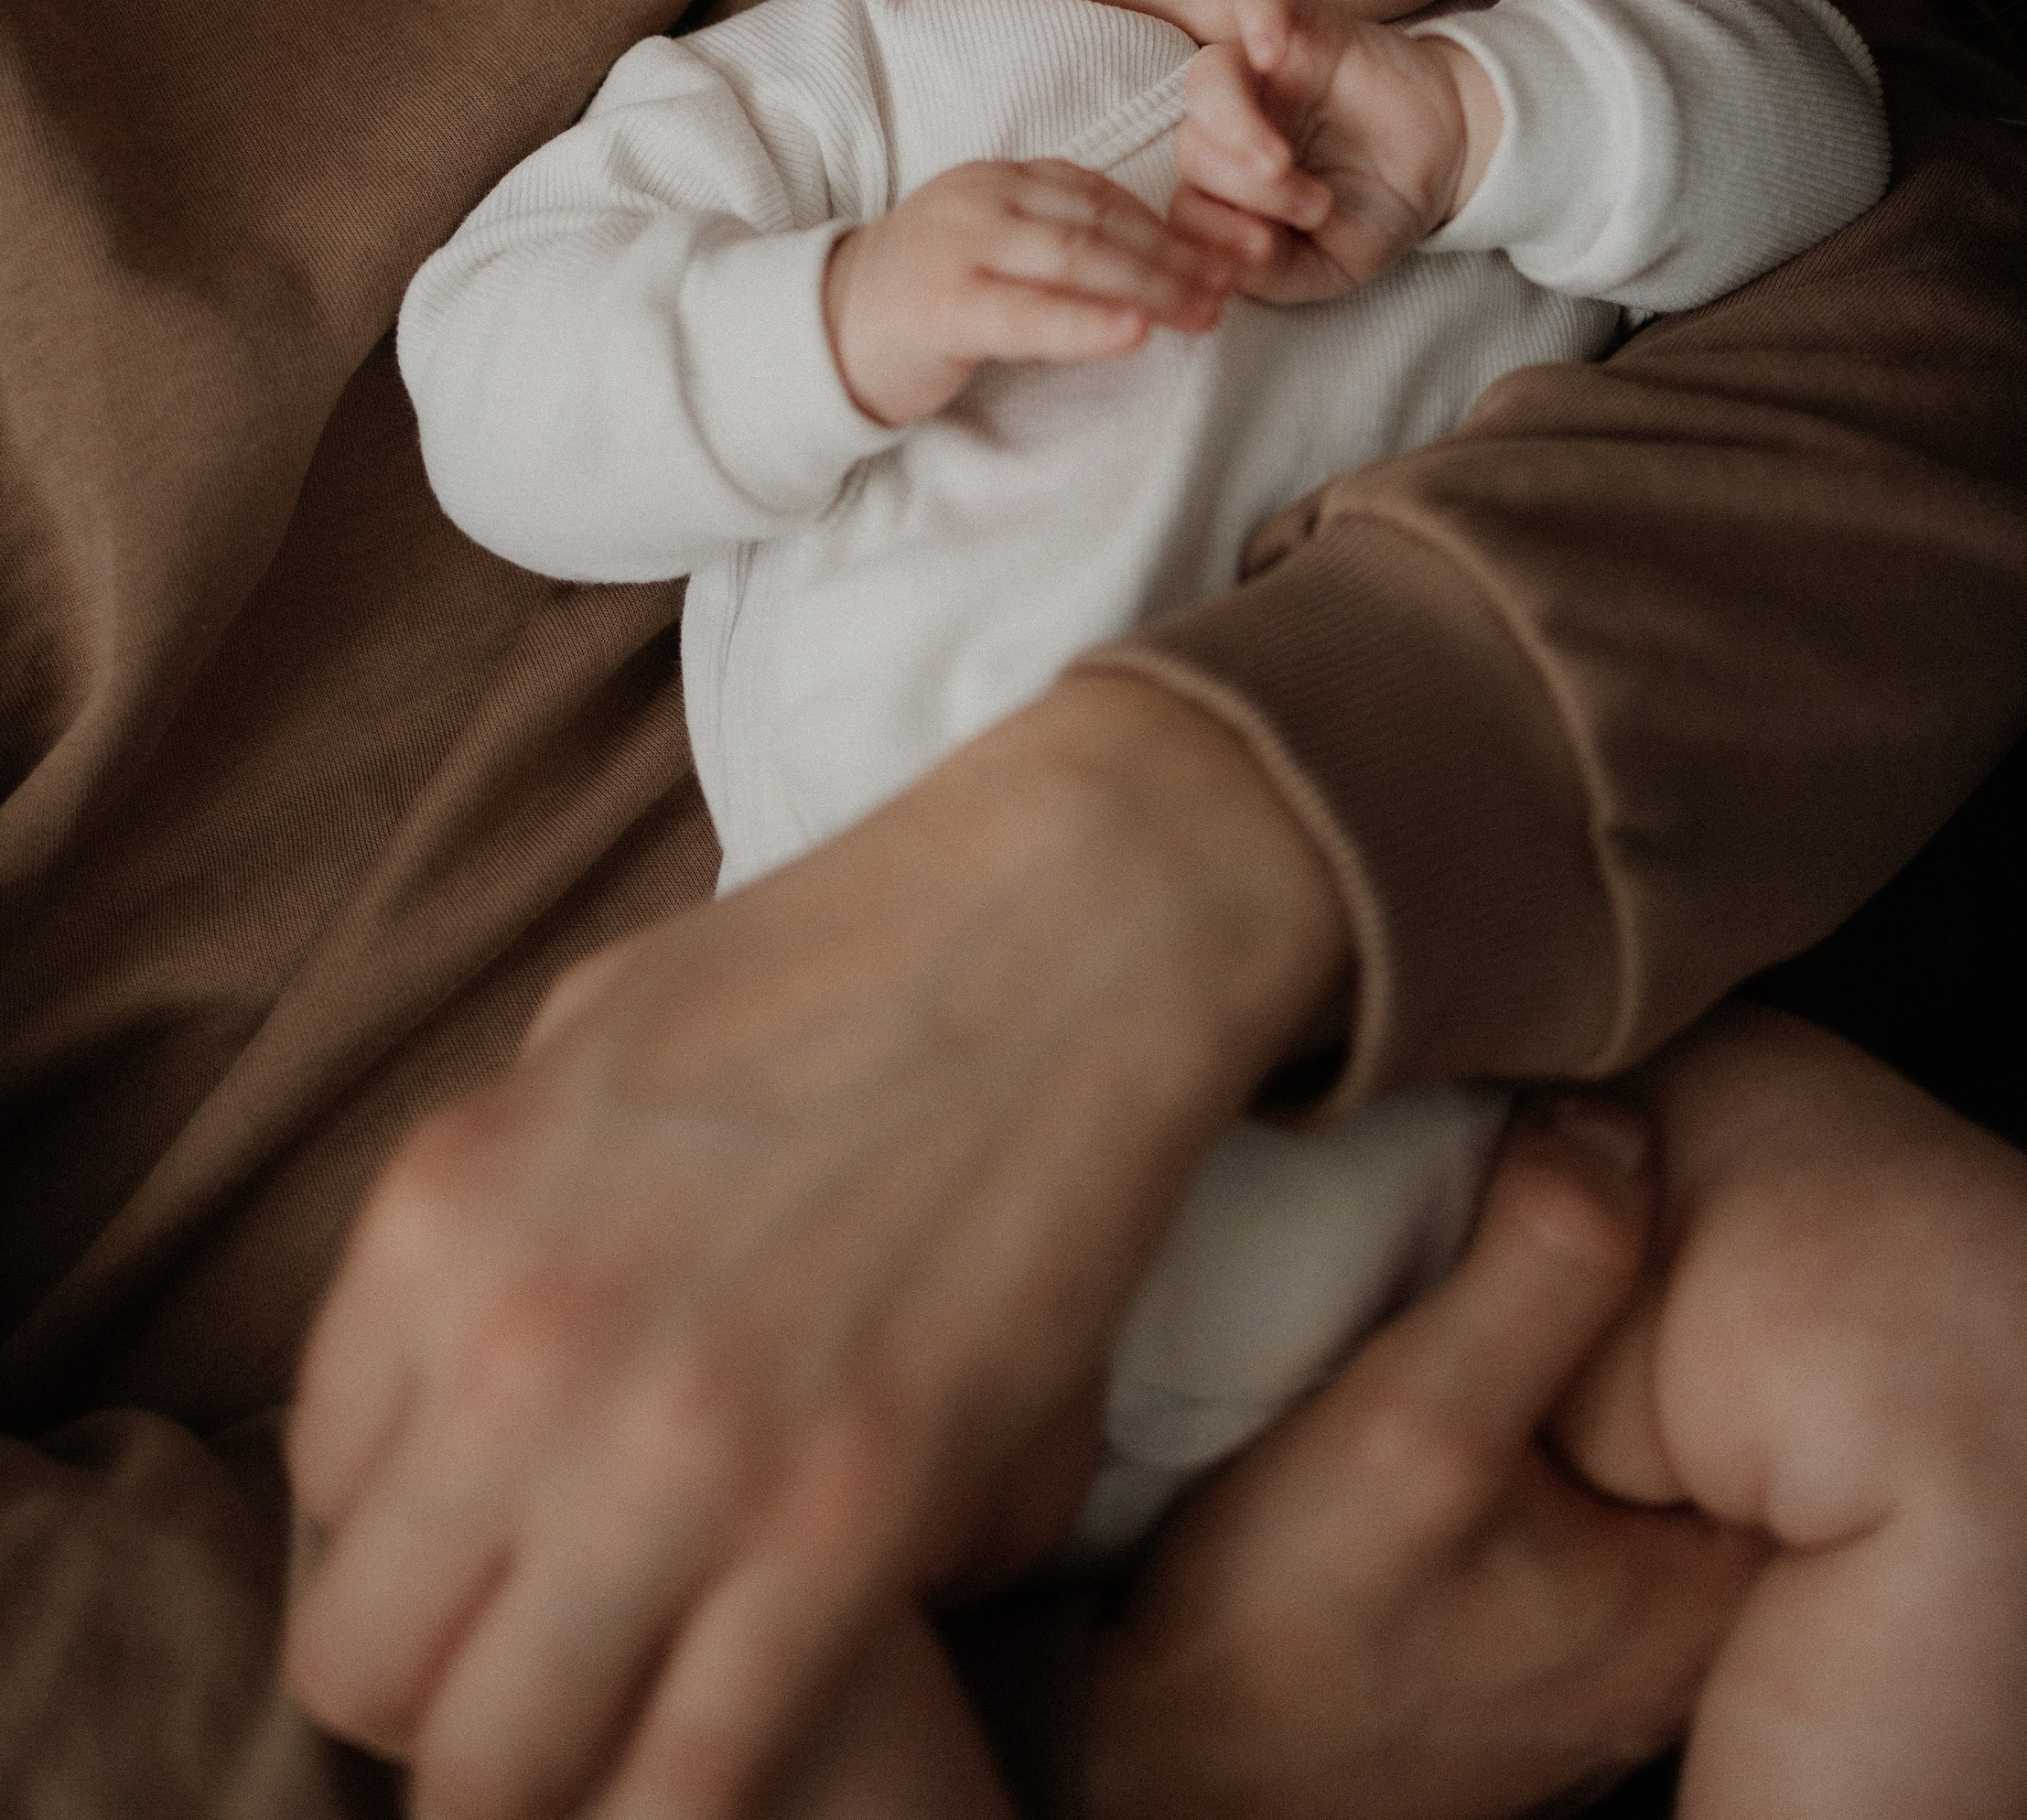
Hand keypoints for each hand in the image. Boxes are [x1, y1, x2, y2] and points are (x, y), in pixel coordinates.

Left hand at [284, 674, 1349, 1819]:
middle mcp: (519, 1349)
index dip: (418, 1529)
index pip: (321, 1493)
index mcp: (442, 1215)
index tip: (505, 1528)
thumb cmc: (843, 958)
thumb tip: (489, 1401)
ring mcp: (679, 1451)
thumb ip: (502, 1224)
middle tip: (558, 1647)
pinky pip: (693, 1777)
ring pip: (498, 1769)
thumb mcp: (588, 1040)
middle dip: (446, 1685)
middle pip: (367, 1666)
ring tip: (641, 1710)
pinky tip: (740, 1726)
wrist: (1073, 925)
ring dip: (554, 1769)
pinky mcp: (844, 1524)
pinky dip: (691, 1795)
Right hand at [824, 158, 1250, 424]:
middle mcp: (981, 199)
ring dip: (1153, 285)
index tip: (1226, 250)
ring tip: (1206, 312)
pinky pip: (1027, 314)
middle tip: (1236, 283)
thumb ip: (1056, 236)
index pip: (1099, 191)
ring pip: (1076, 259)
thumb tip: (1155, 257)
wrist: (822, 335)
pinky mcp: (941, 308)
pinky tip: (1135, 334)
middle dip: (1177, 253)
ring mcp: (958, 248)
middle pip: (1100, 222)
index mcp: (999, 179)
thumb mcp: (992, 245)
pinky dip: (1087, 323)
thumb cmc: (923, 298)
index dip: (1168, 221)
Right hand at [1084, 1101, 1764, 1819]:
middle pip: (1718, 1393)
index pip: (1796, 1379)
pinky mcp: (1520, 1615)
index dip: (1741, 1242)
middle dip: (1665, 1266)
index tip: (1682, 1143)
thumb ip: (1540, 1267)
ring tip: (1535, 1210)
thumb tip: (1619, 1114)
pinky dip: (1540, 1376)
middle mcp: (1682, 1621)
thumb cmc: (1283, 1636)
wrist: (1153, 1772)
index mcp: (1703, 1588)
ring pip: (1641, 1421)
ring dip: (1591, 1319)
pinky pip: (1573, 1459)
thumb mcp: (1416, 1420)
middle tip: (1603, 1149)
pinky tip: (1473, 1317)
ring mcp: (1602, 1625)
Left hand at [1171, 0, 1501, 303]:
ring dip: (1236, 128)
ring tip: (1281, 163)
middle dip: (1244, 189)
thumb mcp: (1329, 267)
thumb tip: (1230, 264)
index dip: (1214, 235)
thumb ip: (1273, 275)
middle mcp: (1233, 123)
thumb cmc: (1376, 210)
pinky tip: (1274, 52)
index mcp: (1228, 184)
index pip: (1185, 207)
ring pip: (1209, 79)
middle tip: (1313, 207)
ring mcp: (1264, 69)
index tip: (1269, 252)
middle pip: (1193, 146)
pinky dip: (1259, 17)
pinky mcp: (1304, 21)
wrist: (1448, 155)